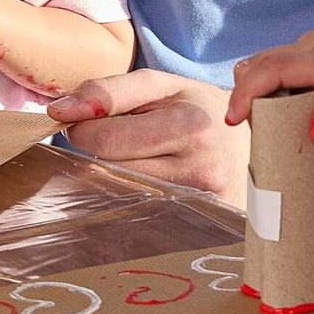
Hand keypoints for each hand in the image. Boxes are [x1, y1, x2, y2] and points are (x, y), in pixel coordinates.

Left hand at [47, 70, 248, 206]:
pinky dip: (133, 200)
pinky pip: (144, 218)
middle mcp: (201, 168)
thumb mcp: (161, 85)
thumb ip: (109, 90)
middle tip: (115, 136)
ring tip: (138, 157)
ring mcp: (204, 205)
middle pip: (111, 170)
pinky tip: (147, 184)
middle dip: (99, 150)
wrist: (255, 146)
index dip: (81, 128)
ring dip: (116, 175)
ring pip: (123, 195)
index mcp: (189, 124)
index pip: (105, 140)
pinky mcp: (202, 228)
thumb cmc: (198, 109)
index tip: (76, 118)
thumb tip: (58, 110)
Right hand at [226, 1, 313, 146]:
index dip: (244, 95)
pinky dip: (277, 81)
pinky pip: (287, 59)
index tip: (232, 120)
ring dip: (261, 89)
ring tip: (272, 124)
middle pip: (260, 65)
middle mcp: (313, 45)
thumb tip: (312, 136)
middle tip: (254, 132)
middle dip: (247, 97)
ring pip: (271, 60)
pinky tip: (294, 106)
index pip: (268, 71)